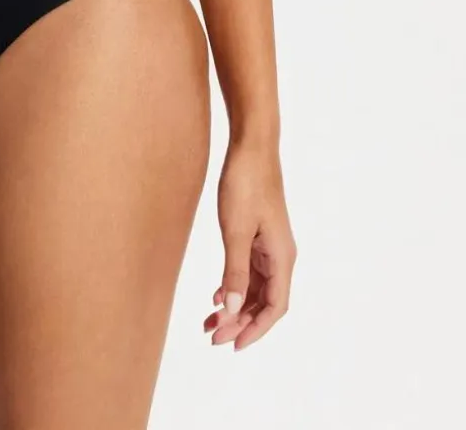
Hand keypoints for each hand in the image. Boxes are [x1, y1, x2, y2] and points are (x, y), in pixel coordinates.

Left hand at [203, 138, 296, 349]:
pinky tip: (216, 296)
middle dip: (241, 322)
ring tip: (209, 323)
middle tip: (212, 337)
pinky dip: (234, 286)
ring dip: (236, 307)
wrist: (251, 146)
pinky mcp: (258, 235)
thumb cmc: (245, 183)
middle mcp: (280, 255)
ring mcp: (270, 245)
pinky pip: (249, 271)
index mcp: (282, 257)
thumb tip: (234, 311)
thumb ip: (235, 272)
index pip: (275, 307)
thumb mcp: (235, 230)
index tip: (233, 345)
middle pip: (265, 301)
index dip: (256, 330)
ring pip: (256, 288)